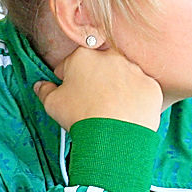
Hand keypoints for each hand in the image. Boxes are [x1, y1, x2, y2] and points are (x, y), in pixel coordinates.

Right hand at [33, 46, 163, 131]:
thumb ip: (45, 91)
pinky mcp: (151, 85)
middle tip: (91, 105)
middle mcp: (111, 56)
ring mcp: (134, 70)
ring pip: (122, 77)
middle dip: (94, 82)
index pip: (70, 65)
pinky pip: (141, 91)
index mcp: (84, 56)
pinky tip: (126, 115)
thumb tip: (40, 86)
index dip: (67, 82)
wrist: (114, 135)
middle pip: (99, 68)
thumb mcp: (52, 104)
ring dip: (116, 89)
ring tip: (110, 112)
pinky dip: (135, 100)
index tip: (69, 96)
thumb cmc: (80, 116)